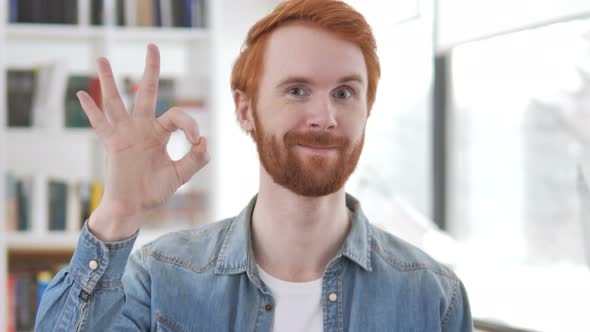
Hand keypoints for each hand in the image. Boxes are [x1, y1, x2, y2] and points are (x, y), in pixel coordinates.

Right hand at [79, 44, 208, 240]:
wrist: (134, 208)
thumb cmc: (155, 191)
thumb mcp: (180, 175)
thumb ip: (195, 160)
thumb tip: (204, 142)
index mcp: (160, 133)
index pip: (177, 117)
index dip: (190, 124)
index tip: (196, 140)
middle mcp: (142, 128)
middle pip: (147, 92)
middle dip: (151, 70)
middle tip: (153, 46)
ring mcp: (125, 133)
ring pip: (117, 101)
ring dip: (109, 81)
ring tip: (102, 59)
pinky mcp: (112, 143)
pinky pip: (99, 124)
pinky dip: (90, 110)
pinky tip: (82, 93)